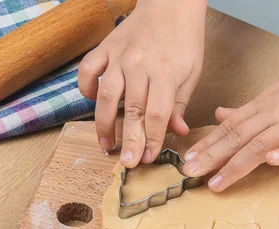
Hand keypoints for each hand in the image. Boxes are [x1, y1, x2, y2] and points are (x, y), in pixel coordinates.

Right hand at [78, 0, 206, 167]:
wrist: (170, 4)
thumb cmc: (184, 39)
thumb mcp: (192, 72)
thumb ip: (181, 104)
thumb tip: (177, 132)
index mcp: (166, 73)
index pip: (157, 114)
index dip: (152, 139)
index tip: (148, 158)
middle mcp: (140, 66)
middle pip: (132, 109)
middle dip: (128, 140)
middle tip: (125, 162)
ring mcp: (119, 57)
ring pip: (106, 95)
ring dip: (103, 124)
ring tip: (105, 144)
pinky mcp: (105, 49)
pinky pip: (88, 71)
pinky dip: (86, 88)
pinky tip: (92, 102)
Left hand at [183, 65, 278, 191]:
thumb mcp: (277, 94)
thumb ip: (248, 109)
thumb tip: (221, 114)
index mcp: (264, 105)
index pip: (229, 126)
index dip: (207, 143)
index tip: (187, 158)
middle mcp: (275, 113)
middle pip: (238, 136)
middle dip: (211, 155)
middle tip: (190, 172)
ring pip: (261, 143)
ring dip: (236, 164)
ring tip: (217, 182)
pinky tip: (272, 162)